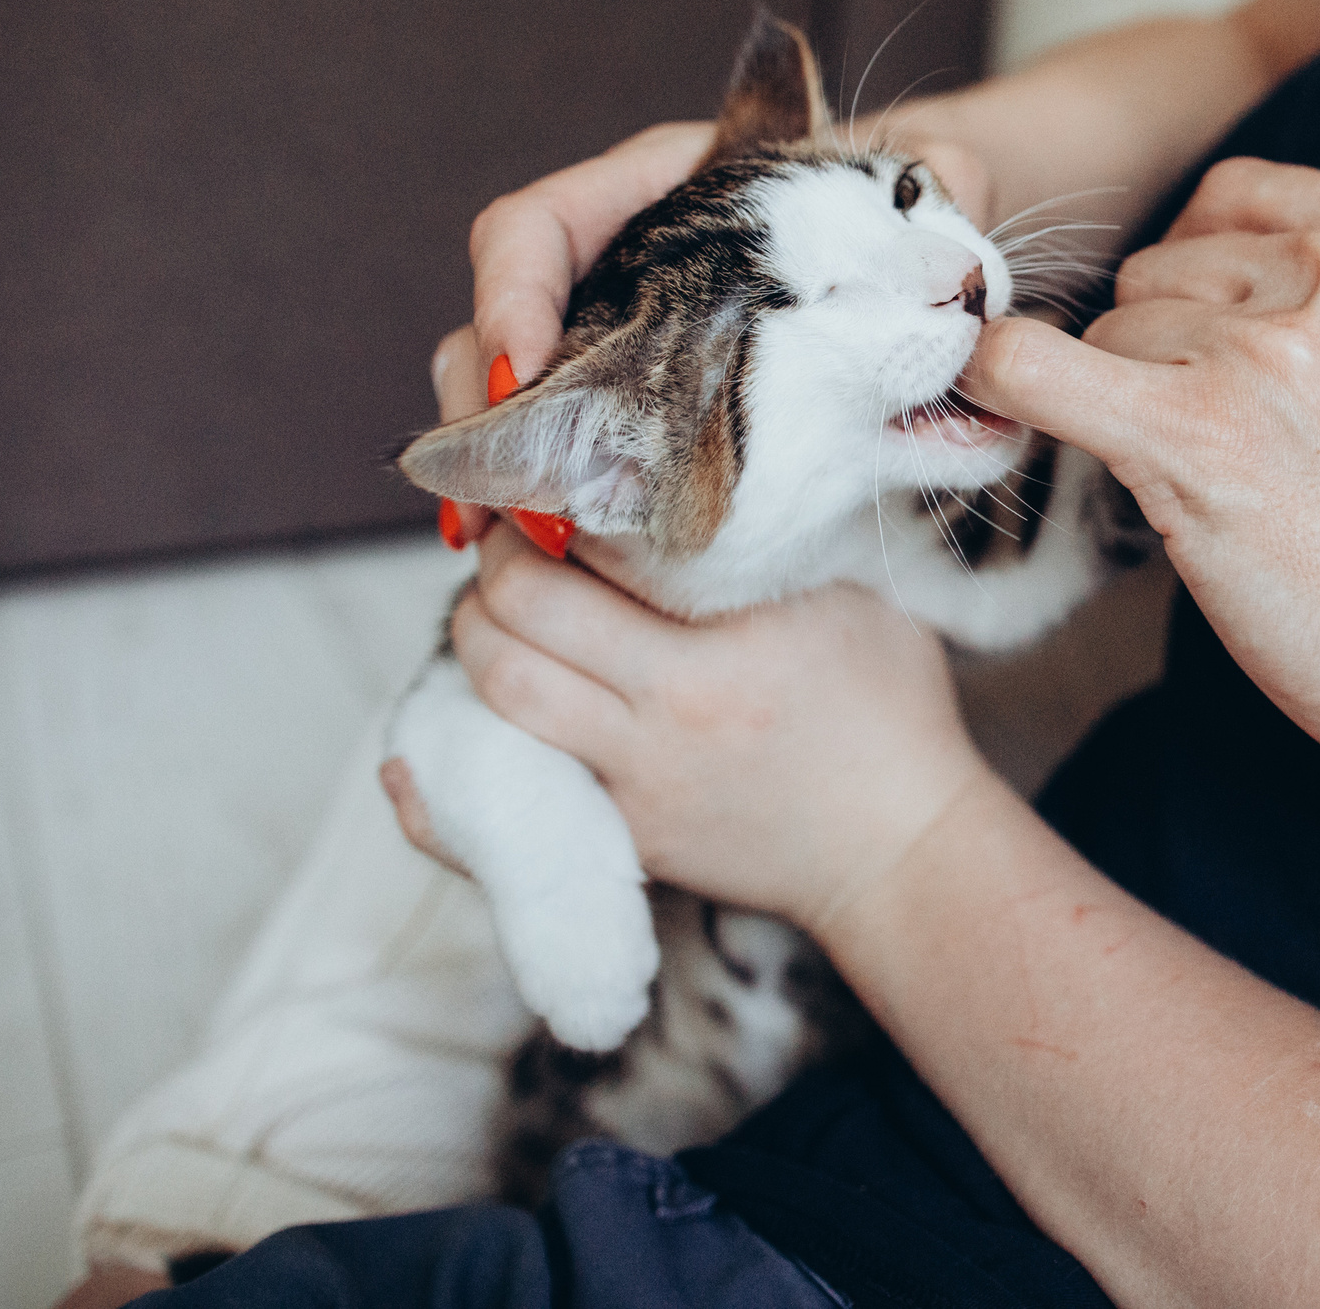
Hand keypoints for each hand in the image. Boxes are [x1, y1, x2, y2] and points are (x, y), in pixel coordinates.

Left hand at [396, 522, 994, 931]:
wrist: (902, 850)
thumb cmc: (891, 715)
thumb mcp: (847, 598)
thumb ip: (768, 541)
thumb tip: (695, 469)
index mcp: (700, 668)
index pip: (557, 582)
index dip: (527, 524)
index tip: (539, 489)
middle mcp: (647, 734)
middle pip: (503, 645)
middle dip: (488, 580)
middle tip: (510, 544)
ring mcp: (626, 796)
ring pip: (492, 714)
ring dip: (475, 650)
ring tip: (500, 613)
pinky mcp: (621, 841)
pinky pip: (497, 821)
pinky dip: (438, 789)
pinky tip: (416, 753)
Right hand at [430, 125, 995, 541]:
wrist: (930, 253)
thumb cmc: (912, 208)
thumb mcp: (929, 192)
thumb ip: (941, 207)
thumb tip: (959, 281)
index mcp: (661, 187)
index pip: (537, 225)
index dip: (511, 294)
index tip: (526, 369)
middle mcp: (618, 259)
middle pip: (500, 322)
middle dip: (486, 406)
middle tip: (507, 490)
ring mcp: (619, 334)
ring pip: (517, 391)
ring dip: (499, 463)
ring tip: (512, 532)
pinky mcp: (642, 405)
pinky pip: (563, 445)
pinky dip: (541, 492)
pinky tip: (538, 543)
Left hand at [964, 158, 1319, 786]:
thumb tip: (1200, 297)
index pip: (1236, 197)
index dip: (1206, 281)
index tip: (1220, 353)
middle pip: (1163, 267)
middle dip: (1170, 353)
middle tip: (1239, 456)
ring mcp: (1263, 347)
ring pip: (1109, 331)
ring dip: (1133, 408)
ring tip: (1224, 498)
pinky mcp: (1193, 434)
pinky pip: (1033, 368)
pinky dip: (999, 382)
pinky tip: (995, 403)